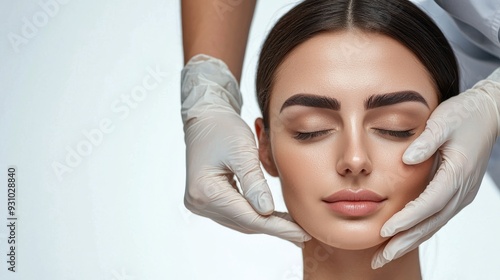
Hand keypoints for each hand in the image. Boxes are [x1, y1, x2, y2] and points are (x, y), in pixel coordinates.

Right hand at [181, 54, 310, 245]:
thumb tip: (268, 212)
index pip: (247, 216)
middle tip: (304, 234)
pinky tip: (276, 219)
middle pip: (244, 222)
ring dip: (268, 225)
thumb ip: (254, 182)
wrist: (205, 118)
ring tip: (294, 229)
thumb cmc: (224, 128)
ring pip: (241, 221)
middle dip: (275, 228)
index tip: (301, 234)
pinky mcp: (207, 201)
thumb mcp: (242, 151)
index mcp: (205, 190)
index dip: (277, 227)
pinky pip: (236, 214)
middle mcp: (199, 202)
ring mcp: (201, 203)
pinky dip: (257, 216)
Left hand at [372, 68, 499, 268]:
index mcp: (457, 174)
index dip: (407, 219)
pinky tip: (401, 238)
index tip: (385, 232)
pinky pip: (436, 218)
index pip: (429, 204)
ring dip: (409, 242)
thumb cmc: (463, 115)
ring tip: (384, 255)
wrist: (488, 115)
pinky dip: (418, 230)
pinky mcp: (456, 194)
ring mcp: (460, 194)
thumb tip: (405, 160)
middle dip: (403, 243)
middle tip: (379, 259)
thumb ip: (426, 141)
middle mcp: (460, 190)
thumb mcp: (443, 121)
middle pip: (430, 224)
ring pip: (433, 225)